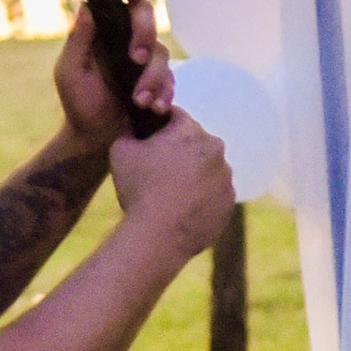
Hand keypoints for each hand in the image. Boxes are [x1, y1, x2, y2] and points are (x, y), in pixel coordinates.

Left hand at [54, 0, 173, 153]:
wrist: (98, 139)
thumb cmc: (79, 104)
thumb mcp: (70, 72)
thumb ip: (78, 41)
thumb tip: (85, 6)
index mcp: (105, 35)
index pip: (122, 5)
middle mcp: (128, 43)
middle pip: (149, 21)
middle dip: (146, 37)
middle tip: (137, 60)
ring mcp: (146, 63)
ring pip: (163, 54)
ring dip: (153, 78)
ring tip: (140, 101)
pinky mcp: (160, 82)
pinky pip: (172, 79)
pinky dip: (164, 93)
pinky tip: (153, 107)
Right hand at [110, 110, 234, 262]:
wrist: (161, 233)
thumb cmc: (139, 187)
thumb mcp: (121, 150)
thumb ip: (129, 131)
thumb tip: (132, 126)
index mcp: (191, 131)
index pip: (176, 116)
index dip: (160, 124)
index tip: (149, 136)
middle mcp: (216, 150)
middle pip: (195, 142)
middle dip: (178, 150)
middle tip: (156, 167)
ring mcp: (226, 177)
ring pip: (207, 168)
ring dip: (192, 173)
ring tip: (168, 191)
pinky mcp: (229, 200)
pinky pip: (213, 191)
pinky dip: (200, 195)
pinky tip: (181, 206)